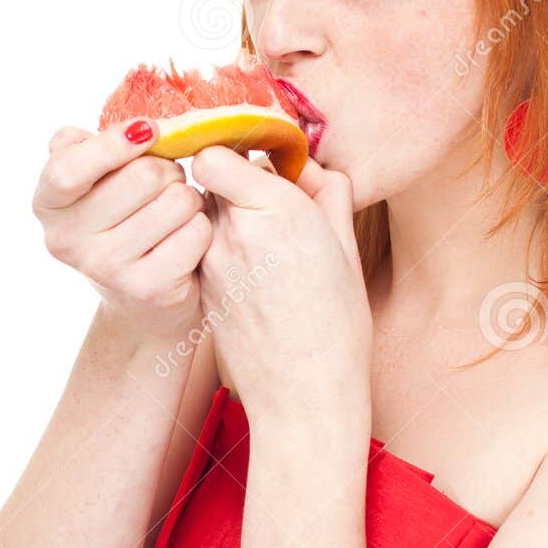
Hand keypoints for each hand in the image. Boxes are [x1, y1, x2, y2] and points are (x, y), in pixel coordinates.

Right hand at [33, 121, 213, 344]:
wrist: (140, 299)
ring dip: (188, 198)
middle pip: (142, 176)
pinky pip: (196, 232)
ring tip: (177, 211)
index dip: (111, 145)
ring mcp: (106, 268)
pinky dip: (201, 226)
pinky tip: (188, 237)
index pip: (68, 169)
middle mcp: (68, 240)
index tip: (148, 129)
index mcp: (48, 205)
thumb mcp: (90, 182)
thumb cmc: (117, 220)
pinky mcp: (148, 288)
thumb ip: (83, 148)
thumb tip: (103, 132)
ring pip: (176, 201)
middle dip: (167, 169)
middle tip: (168, 181)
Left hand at [189, 146, 372, 422]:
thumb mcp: (347, 248)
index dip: (236, 154)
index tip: (259, 165)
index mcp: (277, 210)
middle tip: (265, 205)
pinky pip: (202, 248)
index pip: (219, 152)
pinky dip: (220, 250)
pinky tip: (251, 276)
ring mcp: (211, 262)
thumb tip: (307, 165)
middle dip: (234, 184)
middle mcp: (234, 230)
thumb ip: (327, 193)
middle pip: (209, 180)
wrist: (305, 395)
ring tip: (260, 246)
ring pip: (202, 214)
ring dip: (224, 216)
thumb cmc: (337, 325)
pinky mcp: (201, 288)